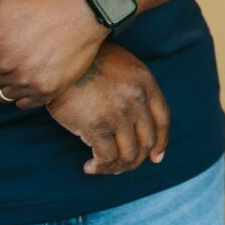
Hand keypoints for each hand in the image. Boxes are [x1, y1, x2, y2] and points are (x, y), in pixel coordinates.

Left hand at [0, 0, 106, 105]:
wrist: (87, 10)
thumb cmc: (42, 0)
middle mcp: (5, 65)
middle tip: (5, 58)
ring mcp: (26, 80)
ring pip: (1, 96)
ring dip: (6, 85)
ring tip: (20, 66)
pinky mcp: (46, 90)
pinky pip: (22, 104)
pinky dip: (24, 94)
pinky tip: (33, 75)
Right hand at [46, 44, 169, 174]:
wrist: (61, 57)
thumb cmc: (86, 61)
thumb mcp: (121, 66)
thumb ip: (133, 87)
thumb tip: (135, 116)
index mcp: (146, 83)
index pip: (163, 119)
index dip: (161, 142)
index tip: (155, 157)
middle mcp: (137, 100)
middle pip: (147, 141)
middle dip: (135, 160)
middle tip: (120, 166)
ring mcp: (119, 114)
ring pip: (128, 154)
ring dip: (116, 168)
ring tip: (101, 167)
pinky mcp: (97, 126)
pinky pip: (107, 157)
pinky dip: (100, 167)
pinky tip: (90, 166)